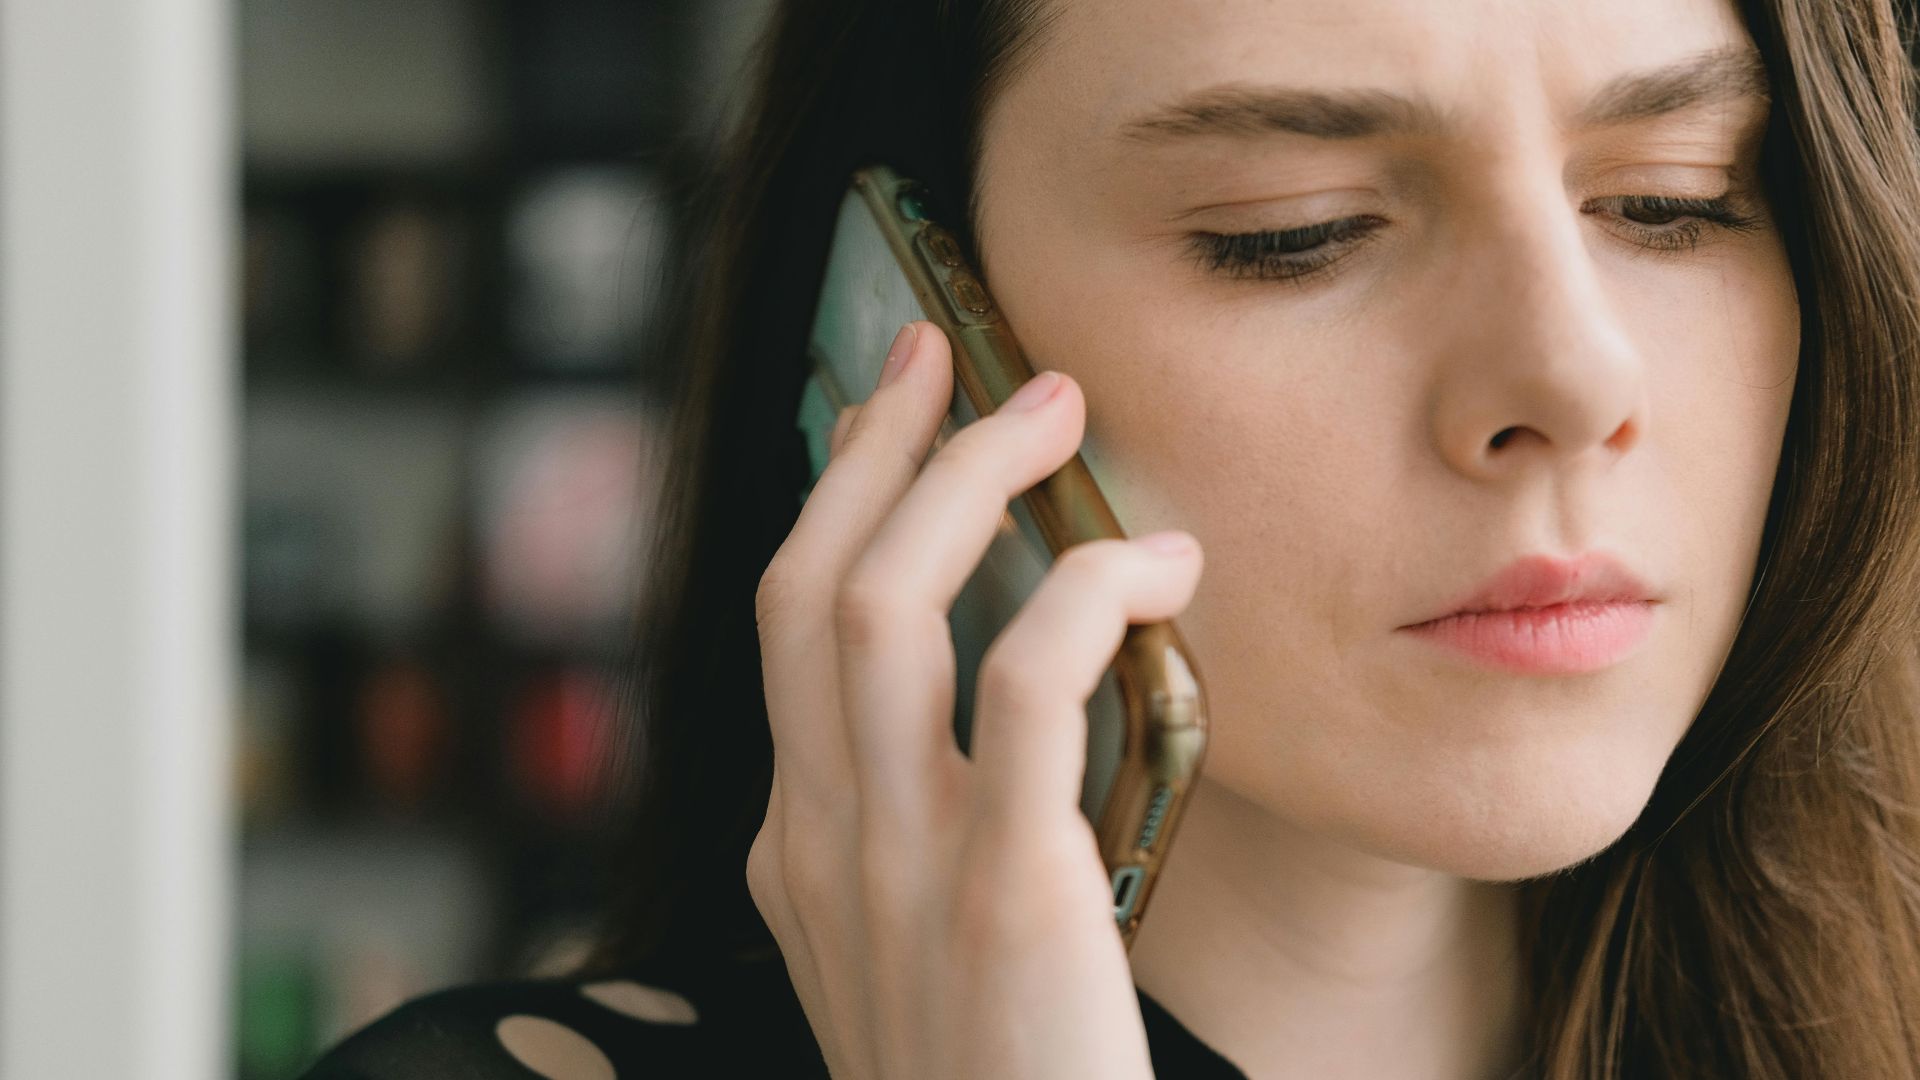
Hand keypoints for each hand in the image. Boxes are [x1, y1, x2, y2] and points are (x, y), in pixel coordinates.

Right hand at [748, 320, 1203, 1078]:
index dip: (834, 499)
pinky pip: (1024, 684)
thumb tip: (1003, 702)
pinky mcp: (1002, 896)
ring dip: (964, 476)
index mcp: (799, 852)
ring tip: (1055, 406)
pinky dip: (1083, 591)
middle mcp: (818, 843)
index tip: (889, 412)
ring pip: (879, 603)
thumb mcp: (926, 957)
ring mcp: (892, 868)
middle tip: (950, 350)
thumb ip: (931, 838)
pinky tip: (1158, 568)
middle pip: (805, 583)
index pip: (785, 629)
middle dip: (875, 444)